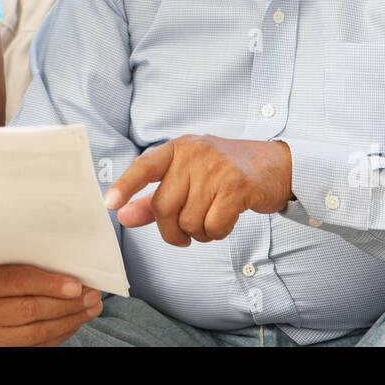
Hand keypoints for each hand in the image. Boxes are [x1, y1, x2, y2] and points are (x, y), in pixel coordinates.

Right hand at [0, 264, 102, 346]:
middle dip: (67, 304)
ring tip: (91, 309)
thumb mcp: (8, 266)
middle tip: (92, 296)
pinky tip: (75, 321)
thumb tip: (72, 275)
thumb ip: (33, 267)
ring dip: (70, 320)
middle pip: (30, 309)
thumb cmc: (1, 280)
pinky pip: (39, 345)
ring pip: (38, 332)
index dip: (50, 284)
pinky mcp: (3, 350)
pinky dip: (62, 333)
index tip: (76, 285)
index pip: (18, 281)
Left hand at [103, 136, 293, 245]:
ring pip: (188, 221)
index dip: (125, 186)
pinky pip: (213, 226)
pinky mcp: (236, 186)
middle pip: (163, 207)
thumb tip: (123, 216)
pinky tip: (225, 221)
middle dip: (171, 231)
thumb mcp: (187, 177)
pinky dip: (216, 233)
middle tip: (183, 236)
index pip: (144, 166)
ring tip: (210, 220)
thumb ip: (153, 198)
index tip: (110, 205)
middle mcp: (194, 154)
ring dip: (198, 233)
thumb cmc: (224, 173)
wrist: (274, 165)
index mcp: (177, 148)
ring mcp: (216, 168)